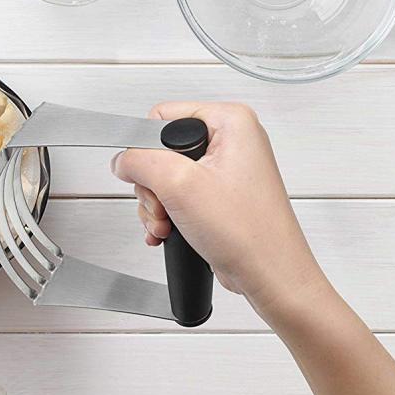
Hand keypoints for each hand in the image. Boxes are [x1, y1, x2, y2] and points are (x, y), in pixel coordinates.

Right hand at [112, 102, 394, 394]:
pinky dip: (167, 213)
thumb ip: (139, 162)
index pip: (162, 116)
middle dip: (153, 185)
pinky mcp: (221, 194)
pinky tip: (169, 230)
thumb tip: (122, 160)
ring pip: (165, 175)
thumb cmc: (249, 234)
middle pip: (161, 149)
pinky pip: (178, 194)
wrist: (272, 277)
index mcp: (231, 122)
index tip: (148, 176)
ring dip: (157, 204)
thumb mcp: (179, 185)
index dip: (146, 148)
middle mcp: (232, 140)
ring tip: (168, 224)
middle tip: (163, 206)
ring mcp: (226, 169)